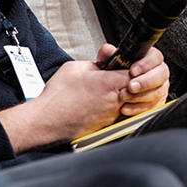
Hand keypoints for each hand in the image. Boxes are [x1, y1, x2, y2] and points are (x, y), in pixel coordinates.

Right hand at [0, 58, 132, 153]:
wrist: (47, 121)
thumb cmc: (57, 98)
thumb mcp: (76, 67)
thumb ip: (96, 62)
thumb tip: (104, 61)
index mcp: (110, 84)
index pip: (137, 71)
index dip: (134, 66)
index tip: (126, 63)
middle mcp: (115, 102)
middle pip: (139, 87)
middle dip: (134, 79)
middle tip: (120, 74)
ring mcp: (113, 116)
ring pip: (132, 101)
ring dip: (126, 93)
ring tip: (109, 88)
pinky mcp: (107, 125)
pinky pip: (120, 112)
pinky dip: (116, 105)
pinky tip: (102, 101)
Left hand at [96, 44, 169, 116]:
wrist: (112, 94)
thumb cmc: (114, 76)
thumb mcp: (108, 64)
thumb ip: (108, 55)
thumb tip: (108, 50)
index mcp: (149, 59)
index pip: (155, 56)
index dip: (145, 64)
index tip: (132, 71)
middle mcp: (157, 72)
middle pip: (162, 74)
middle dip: (145, 81)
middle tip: (131, 86)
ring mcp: (160, 88)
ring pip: (159, 92)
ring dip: (140, 96)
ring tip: (124, 97)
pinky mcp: (157, 103)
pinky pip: (153, 107)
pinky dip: (139, 108)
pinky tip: (126, 107)